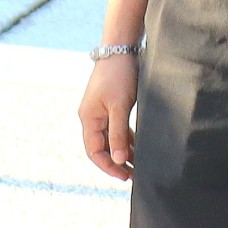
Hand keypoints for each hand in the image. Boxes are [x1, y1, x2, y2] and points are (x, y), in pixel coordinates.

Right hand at [78, 52, 139, 178]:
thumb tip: (119, 160)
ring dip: (123, 153)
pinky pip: (117, 130)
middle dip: (117, 163)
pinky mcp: (112, 107)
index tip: (124, 176)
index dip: (108, 166)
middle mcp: (92, 118)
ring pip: (111, 140)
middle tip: (134, 175)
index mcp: (88, 118)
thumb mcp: (119, 107)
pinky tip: (139, 148)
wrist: (120, 50)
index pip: (94, 151)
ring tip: (139, 165)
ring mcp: (102, 112)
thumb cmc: (118, 76)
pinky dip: (127, 140)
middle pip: (102, 147)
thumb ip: (119, 134)